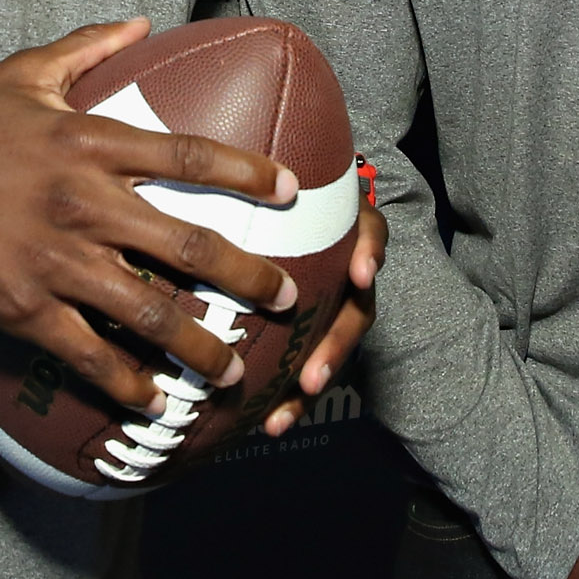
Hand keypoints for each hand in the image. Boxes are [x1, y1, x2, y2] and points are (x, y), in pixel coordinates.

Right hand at [0, 18, 300, 417]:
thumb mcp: (21, 73)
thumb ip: (87, 49)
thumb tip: (142, 24)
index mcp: (87, 142)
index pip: (188, 155)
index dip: (247, 171)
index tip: (292, 189)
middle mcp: (81, 202)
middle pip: (189, 244)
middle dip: (249, 277)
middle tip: (287, 300)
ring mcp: (53, 260)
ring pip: (148, 311)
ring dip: (200, 346)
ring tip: (233, 369)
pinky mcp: (21, 308)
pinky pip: (88, 353)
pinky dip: (128, 381)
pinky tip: (156, 402)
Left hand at [264, 191, 384, 434]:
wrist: (278, 212)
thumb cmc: (269, 196)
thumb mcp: (268, 179)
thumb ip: (253, 174)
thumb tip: (210, 155)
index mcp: (343, 229)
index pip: (369, 234)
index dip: (369, 252)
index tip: (360, 273)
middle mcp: (344, 269)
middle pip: (356, 310)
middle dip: (335, 348)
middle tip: (311, 378)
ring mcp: (332, 302)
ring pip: (333, 346)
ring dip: (313, 381)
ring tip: (284, 415)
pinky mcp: (313, 331)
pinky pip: (310, 367)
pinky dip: (293, 398)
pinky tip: (270, 423)